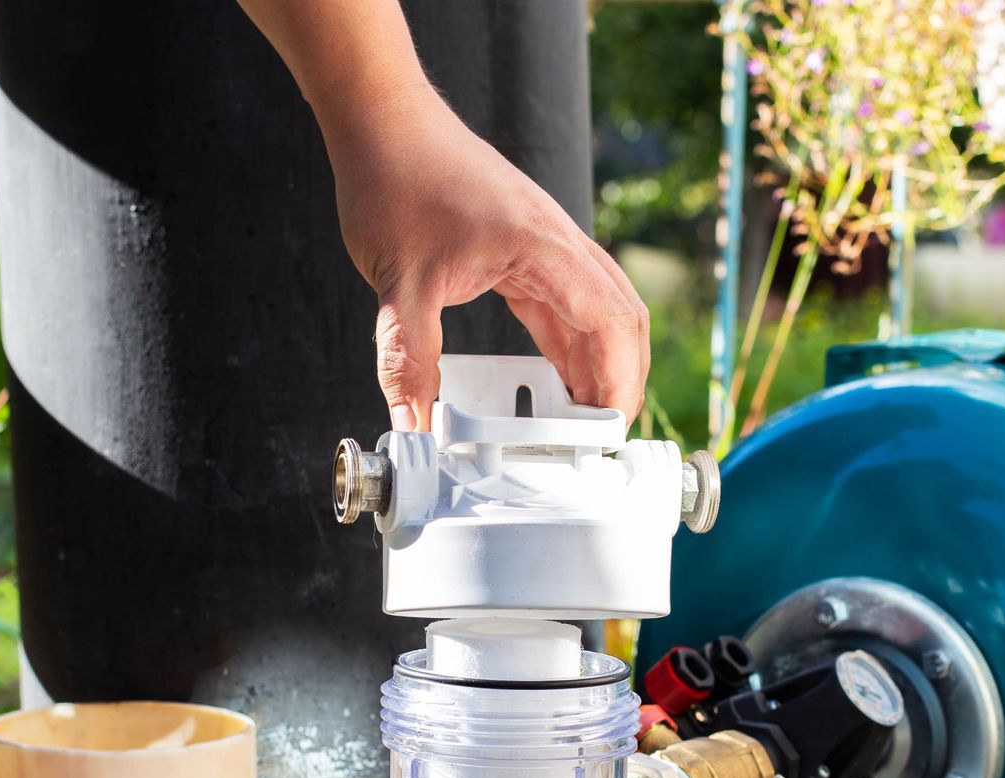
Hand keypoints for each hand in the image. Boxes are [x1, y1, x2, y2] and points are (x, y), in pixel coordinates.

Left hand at [326, 85, 649, 430]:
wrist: (381, 118)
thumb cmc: (396, 177)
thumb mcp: (399, 283)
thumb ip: (409, 359)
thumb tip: (414, 422)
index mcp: (542, 247)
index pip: (609, 321)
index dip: (619, 379)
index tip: (609, 426)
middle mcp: (556, 242)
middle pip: (621, 316)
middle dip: (623, 377)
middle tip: (605, 433)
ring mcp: (545, 242)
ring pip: (598, 309)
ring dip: (600, 361)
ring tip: (586, 416)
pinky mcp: (526, 245)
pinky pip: (565, 301)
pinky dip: (569, 343)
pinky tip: (557, 375)